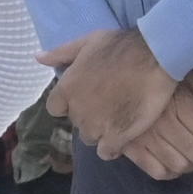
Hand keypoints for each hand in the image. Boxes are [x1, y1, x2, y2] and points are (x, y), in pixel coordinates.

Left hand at [51, 27, 176, 158]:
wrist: (154, 57)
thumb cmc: (121, 46)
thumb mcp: (87, 42)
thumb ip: (61, 53)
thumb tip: (38, 57)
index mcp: (67, 89)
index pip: (55, 108)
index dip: (69, 103)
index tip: (85, 97)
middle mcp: (77, 110)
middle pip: (76, 123)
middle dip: (88, 115)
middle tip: (108, 104)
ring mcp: (96, 126)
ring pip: (90, 138)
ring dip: (100, 131)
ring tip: (117, 118)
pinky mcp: (116, 137)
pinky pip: (106, 152)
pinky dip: (112, 147)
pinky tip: (123, 136)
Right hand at [117, 73, 192, 178]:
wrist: (110, 71)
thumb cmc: (152, 70)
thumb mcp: (184, 75)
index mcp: (180, 105)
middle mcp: (164, 125)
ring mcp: (145, 138)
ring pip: (180, 165)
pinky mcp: (130, 147)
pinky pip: (156, 171)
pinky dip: (171, 173)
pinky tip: (178, 165)